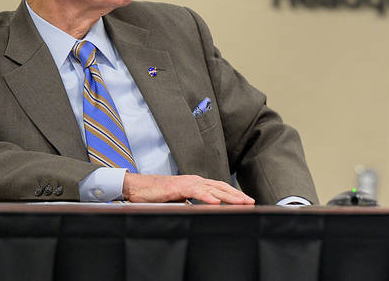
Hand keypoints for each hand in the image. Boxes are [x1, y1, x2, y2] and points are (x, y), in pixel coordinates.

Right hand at [122, 173, 254, 204]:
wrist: (138, 187)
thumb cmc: (157, 194)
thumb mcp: (179, 199)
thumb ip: (191, 202)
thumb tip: (202, 209)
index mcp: (197, 183)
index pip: (220, 187)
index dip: (234, 194)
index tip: (246, 201)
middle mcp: (195, 180)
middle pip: (221, 186)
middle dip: (237, 195)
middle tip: (250, 202)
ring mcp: (187, 182)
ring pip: (212, 188)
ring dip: (228, 196)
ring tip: (240, 202)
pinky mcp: (177, 187)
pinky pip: (195, 191)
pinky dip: (207, 196)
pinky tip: (216, 201)